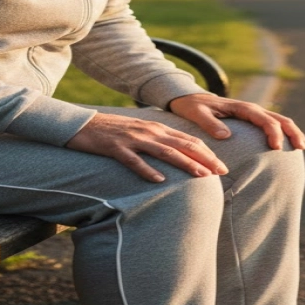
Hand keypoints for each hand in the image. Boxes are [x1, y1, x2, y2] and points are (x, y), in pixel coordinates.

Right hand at [65, 112, 228, 182]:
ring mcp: (132, 139)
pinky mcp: (115, 147)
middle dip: (205, 159)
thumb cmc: (111, 132)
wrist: (82, 124)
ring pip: (164, 152)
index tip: (222, 167)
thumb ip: (157, 142)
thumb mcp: (139, 133)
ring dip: (185, 164)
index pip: (188, 140)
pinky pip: (134, 160)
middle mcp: (148, 132)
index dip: (207, 153)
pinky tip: (159, 180)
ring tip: (201, 176)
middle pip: (182, 145)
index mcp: (156, 128)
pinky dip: (147, 170)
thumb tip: (177, 158)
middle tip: (222, 173)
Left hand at [168, 93, 304, 150]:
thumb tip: (226, 135)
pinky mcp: (252, 119)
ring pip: (279, 120)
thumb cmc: (192, 107)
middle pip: (278, 118)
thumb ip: (210, 124)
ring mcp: (253, 114)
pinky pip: (272, 124)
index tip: (277, 147)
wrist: (190, 100)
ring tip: (303, 146)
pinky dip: (285, 132)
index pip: (263, 119)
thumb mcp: (197, 114)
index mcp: (241, 107)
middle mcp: (250, 109)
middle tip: (300, 147)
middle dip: (292, 131)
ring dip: (293, 131)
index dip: (273, 132)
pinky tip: (291, 144)